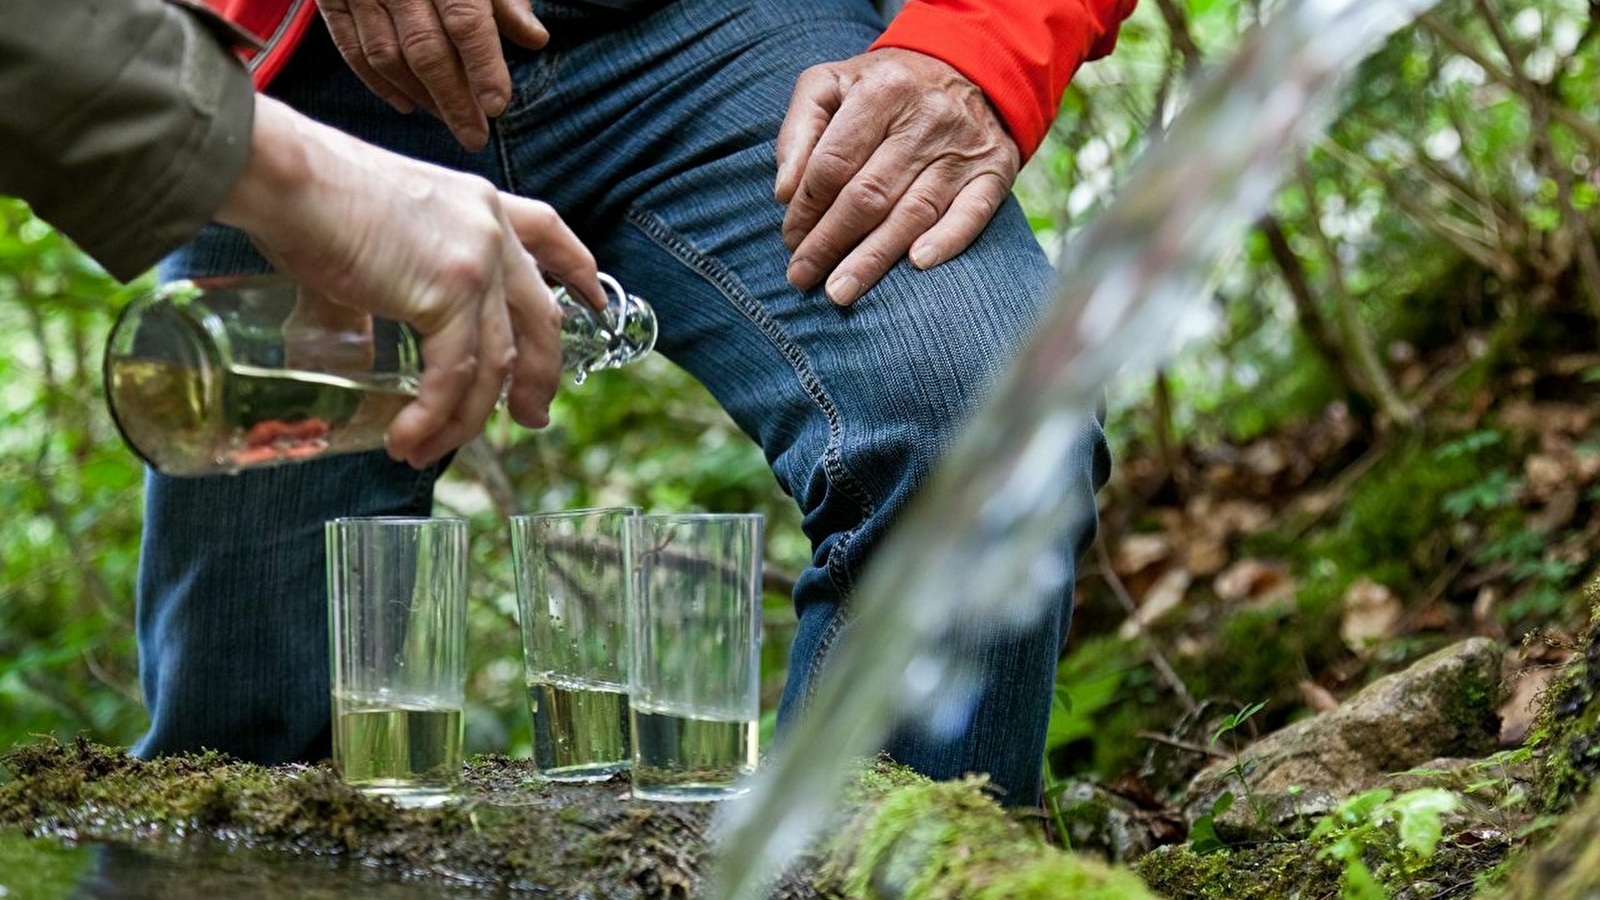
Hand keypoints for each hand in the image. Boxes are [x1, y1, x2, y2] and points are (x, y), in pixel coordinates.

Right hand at [217, 95, 602, 467]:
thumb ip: (386, 294)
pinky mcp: (447, 295)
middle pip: (539, 319)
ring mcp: (476, 263)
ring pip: (496, 363)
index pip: (550, 233)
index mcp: (479, 204)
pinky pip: (454, 376)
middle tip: (529, 419)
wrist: (284, 176)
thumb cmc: (307, 198)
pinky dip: (434, 418)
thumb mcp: (375, 239)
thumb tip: (367, 352)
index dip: (578, 271)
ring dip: (466, 418)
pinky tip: (409, 441)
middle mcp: (491, 230)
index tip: (597, 303)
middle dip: (539, 376)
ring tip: (432, 450)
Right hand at [317, 0, 548, 150]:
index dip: (483, 68)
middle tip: (475, 136)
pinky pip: (352, 49)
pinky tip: (406, 104)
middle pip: (426, 51)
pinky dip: (378, 83)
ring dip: (420, 97)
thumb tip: (534, 38)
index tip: (498, 106)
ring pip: (388, 57)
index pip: (467, 23)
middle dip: (453, 100)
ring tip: (448, 120)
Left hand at [775, 48, 1020, 305]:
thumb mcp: (831, 84)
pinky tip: (917, 265)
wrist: (968, 69)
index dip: (806, 208)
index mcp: (881, 90)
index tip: (789, 240)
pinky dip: (947, 240)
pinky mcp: (995, 171)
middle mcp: (926, 116)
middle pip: (869, 194)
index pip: (833, 162)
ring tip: (839, 292)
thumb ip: (799, 131)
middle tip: (802, 277)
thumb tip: (785, 192)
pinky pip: (972, 213)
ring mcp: (964, 147)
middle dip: (829, 242)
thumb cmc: (883, 88)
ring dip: (873, 258)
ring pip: (913, 212)